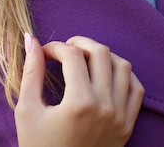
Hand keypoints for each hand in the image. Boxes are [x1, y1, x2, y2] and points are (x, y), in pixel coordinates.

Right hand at [15, 34, 144, 146]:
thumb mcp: (27, 111)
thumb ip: (31, 73)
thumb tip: (31, 39)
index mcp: (79, 103)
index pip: (72, 55)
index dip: (56, 47)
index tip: (46, 52)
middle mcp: (104, 106)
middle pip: (100, 53)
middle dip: (80, 43)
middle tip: (65, 49)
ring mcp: (120, 116)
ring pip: (122, 65)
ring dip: (103, 56)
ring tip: (86, 60)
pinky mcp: (128, 125)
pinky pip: (136, 88)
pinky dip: (124, 75)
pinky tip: (106, 75)